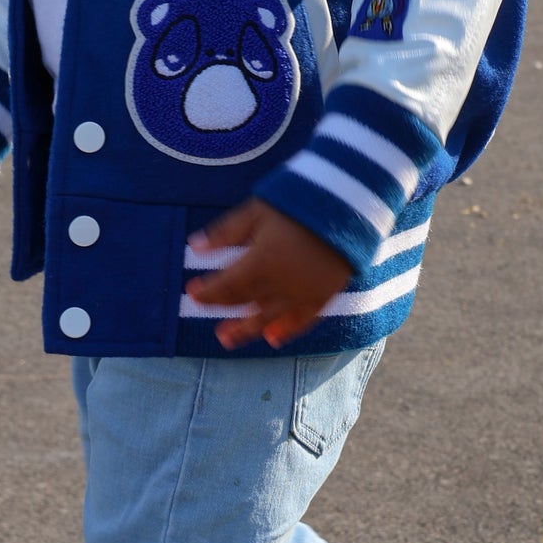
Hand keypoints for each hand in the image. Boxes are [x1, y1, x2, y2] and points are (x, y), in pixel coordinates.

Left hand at [185, 199, 349, 349]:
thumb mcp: (257, 210)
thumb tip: (194, 246)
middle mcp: (281, 283)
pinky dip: (287, 330)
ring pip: (270, 318)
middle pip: (246, 303)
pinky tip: (272, 338)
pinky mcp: (325, 294)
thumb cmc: (298, 202)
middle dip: (225, 313)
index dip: (208, 292)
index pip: (227, 285)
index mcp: (262, 260)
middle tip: (212, 326)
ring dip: (248, 330)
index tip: (191, 293)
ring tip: (229, 340)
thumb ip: (226, 232)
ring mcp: (304, 292)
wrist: (350, 203)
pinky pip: (303, 319)